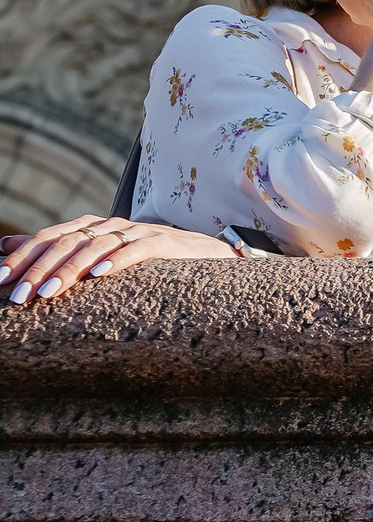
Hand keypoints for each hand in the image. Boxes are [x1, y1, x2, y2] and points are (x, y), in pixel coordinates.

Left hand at [3, 216, 241, 304]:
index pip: (49, 237)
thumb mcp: (95, 252)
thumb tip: (3, 244)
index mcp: (91, 227)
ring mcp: (137, 231)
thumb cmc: (143, 258)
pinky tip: (100, 274)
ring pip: (96, 246)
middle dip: (39, 269)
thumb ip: (52, 248)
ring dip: (70, 270)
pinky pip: (137, 249)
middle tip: (20, 296)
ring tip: (50, 293)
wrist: (203, 253)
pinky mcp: (164, 243)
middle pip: (67, 242)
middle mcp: (110, 225)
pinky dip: (118, 260)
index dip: (22, 257)